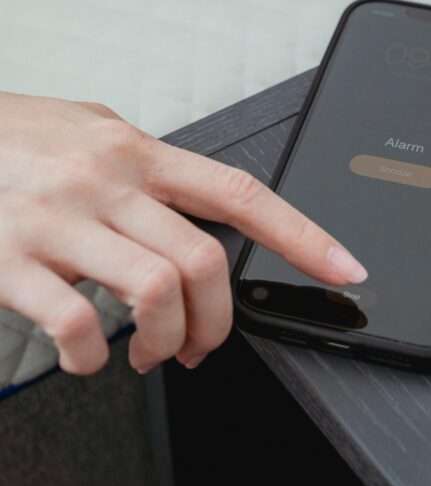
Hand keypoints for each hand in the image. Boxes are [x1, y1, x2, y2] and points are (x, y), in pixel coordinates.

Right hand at [0, 93, 365, 375]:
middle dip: (218, 320)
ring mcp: (60, 222)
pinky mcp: (12, 261)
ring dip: (166, 341)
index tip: (342, 267)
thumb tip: (196, 197)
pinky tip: (91, 356)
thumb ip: (147, 161)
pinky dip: (94, 358)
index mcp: (137, 152)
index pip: (238, 193)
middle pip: (202, 261)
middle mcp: (107, 183)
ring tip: (150, 352)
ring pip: (154, 293)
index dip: (301, 234)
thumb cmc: (19, 135)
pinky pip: (75, 325)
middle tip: (204, 344)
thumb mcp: (95, 127)